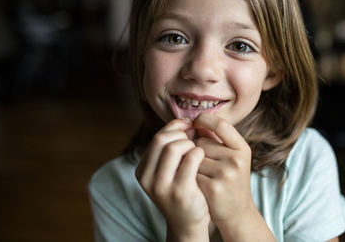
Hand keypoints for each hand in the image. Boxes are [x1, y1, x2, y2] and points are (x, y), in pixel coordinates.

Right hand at [135, 118, 209, 239]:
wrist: (189, 223)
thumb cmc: (182, 191)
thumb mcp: (169, 171)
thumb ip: (170, 149)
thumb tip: (184, 121)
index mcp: (142, 171)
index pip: (156, 138)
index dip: (174, 127)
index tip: (188, 126)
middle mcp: (147, 178)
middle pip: (162, 140)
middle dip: (181, 134)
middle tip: (195, 135)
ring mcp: (162, 186)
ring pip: (175, 147)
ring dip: (190, 143)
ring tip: (197, 150)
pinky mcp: (180, 191)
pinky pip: (191, 158)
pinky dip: (199, 152)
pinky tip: (202, 157)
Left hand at [194, 113, 255, 227]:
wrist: (238, 213)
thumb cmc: (231, 179)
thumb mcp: (232, 156)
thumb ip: (217, 138)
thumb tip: (196, 122)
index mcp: (242, 149)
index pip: (220, 124)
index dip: (204, 120)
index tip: (195, 123)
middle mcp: (236, 160)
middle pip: (201, 143)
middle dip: (197, 150)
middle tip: (207, 163)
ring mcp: (225, 175)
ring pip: (193, 158)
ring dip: (192, 164)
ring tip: (204, 175)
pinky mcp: (213, 188)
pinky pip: (191, 172)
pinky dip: (190, 177)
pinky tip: (199, 185)